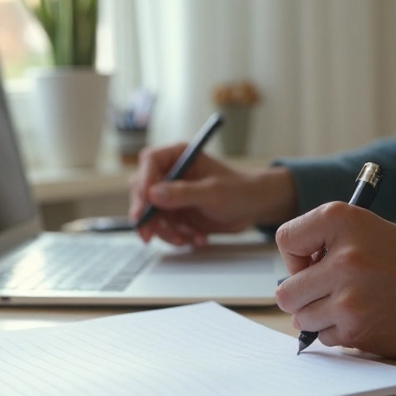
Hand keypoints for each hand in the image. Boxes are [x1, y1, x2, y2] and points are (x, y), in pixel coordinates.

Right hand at [128, 144, 295, 244]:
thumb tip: (152, 194)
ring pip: (151, 214)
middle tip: (148, 235)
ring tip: (188, 239)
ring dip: (166, 231)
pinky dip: (176, 236)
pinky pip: (163, 227)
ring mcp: (170, 194)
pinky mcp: (174, 213)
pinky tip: (197, 238)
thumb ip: (183, 193)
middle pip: (142, 191)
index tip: (146, 204)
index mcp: (178, 155)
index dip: (144, 182)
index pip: (150, 162)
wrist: (253, 208)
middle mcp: (170, 173)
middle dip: (147, 215)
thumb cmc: (239, 191)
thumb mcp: (213, 193)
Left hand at [275, 202, 395, 358]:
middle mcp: (343, 256)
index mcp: (343, 220)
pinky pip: (325, 338)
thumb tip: (286, 280)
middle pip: (286, 290)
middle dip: (304, 296)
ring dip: (322, 318)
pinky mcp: (357, 330)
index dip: (297, 257)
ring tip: (357, 306)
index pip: (286, 240)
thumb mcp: (371, 233)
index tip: (315, 263)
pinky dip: (341, 335)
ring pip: (302, 318)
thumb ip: (327, 246)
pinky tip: (372, 321)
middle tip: (332, 293)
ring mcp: (349, 296)